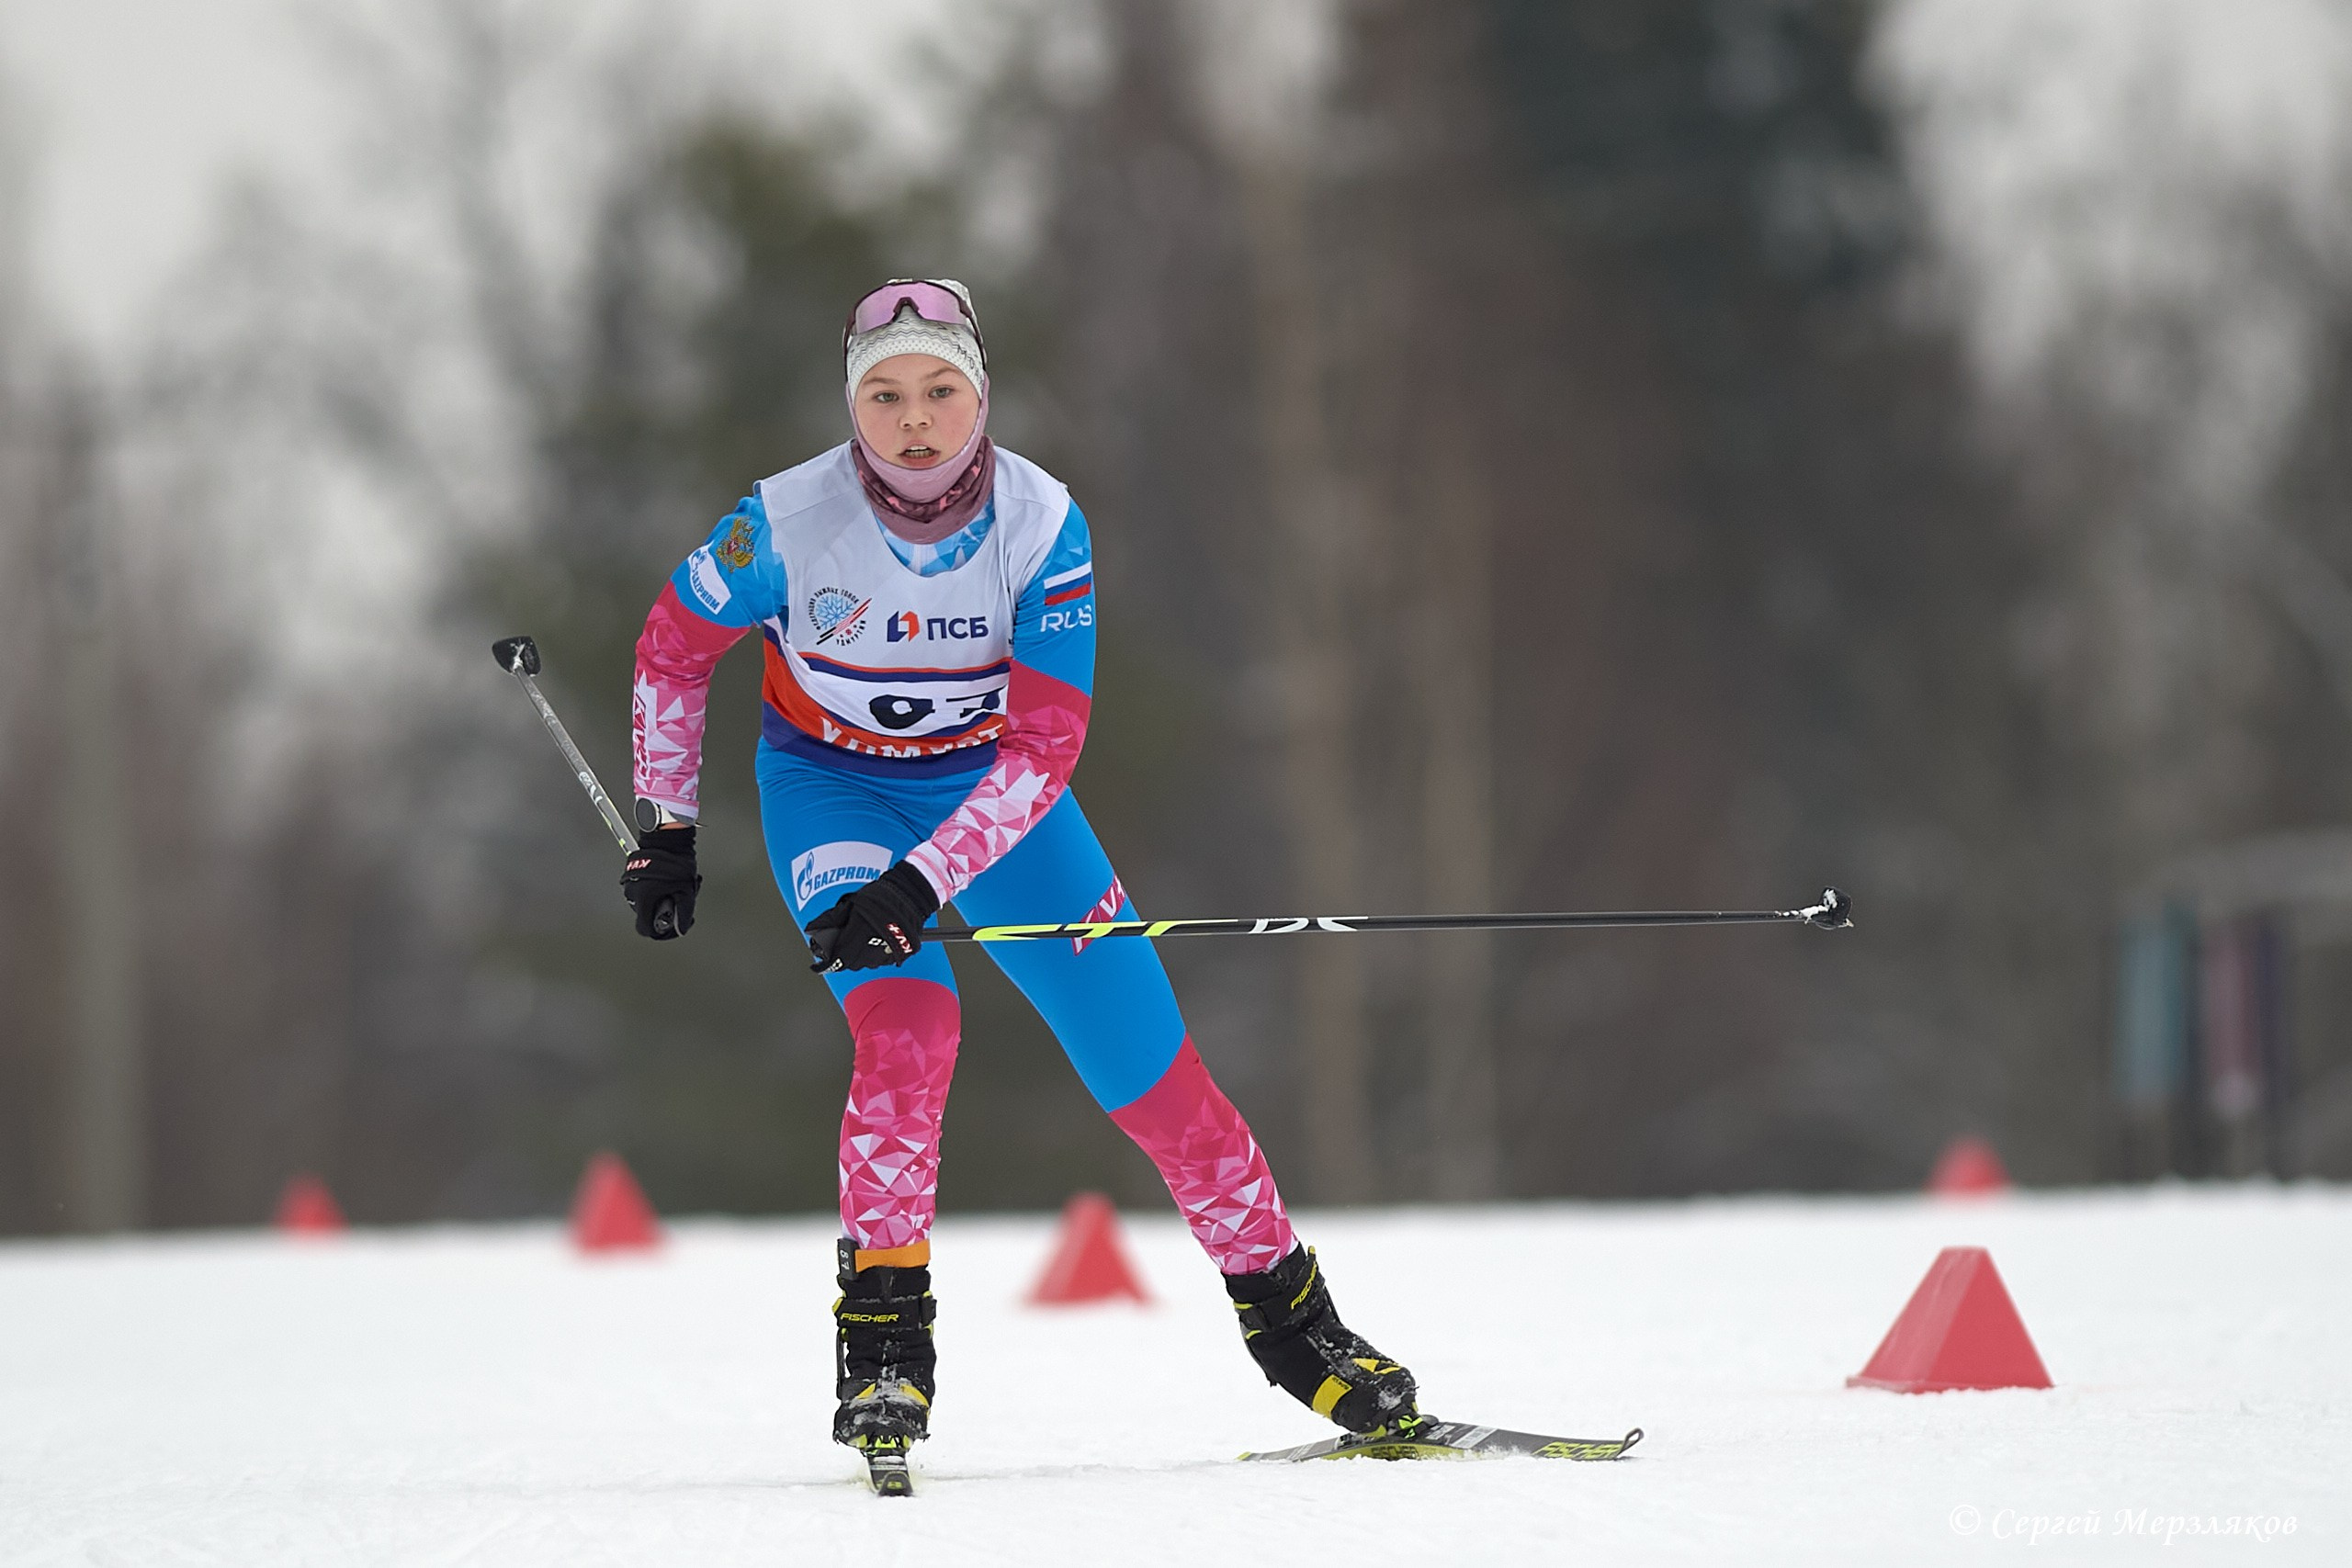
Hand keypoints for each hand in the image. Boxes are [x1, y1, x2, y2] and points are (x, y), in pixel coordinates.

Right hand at [620, 825, 699, 939]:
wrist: (667, 839)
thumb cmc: (674, 863)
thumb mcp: (685, 892)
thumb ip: (683, 914)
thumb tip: (681, 928)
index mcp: (644, 899)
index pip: (645, 929)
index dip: (659, 932)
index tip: (670, 927)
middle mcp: (633, 893)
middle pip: (647, 915)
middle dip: (663, 912)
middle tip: (677, 900)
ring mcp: (631, 884)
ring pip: (647, 902)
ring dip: (660, 900)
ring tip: (675, 888)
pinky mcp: (633, 876)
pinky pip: (644, 891)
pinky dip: (655, 891)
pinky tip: (668, 882)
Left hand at [805, 861, 940, 972]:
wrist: (910, 895)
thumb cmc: (881, 896)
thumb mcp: (851, 902)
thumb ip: (832, 918)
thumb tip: (813, 928)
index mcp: (859, 932)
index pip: (838, 957)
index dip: (827, 964)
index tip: (819, 966)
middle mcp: (873, 946)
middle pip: (851, 963)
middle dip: (842, 957)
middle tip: (839, 947)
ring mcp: (887, 952)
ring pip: (865, 964)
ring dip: (857, 957)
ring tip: (858, 941)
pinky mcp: (898, 953)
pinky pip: (880, 961)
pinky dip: (872, 955)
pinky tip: (872, 942)